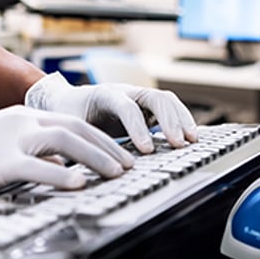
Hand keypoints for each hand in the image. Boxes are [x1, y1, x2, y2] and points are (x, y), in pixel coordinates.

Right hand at [0, 106, 133, 198]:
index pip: (72, 121)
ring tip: (115, 173)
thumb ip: (33, 151)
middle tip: (128, 165)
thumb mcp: (3, 144)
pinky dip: (61, 175)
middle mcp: (22, 122)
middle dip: (107, 146)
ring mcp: (11, 139)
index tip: (120, 154)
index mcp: (23, 116)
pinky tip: (79, 184)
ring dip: (95, 157)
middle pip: (76, 127)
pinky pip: (37, 167)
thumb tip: (60, 167)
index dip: (100, 137)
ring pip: (64, 141)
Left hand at [25, 72, 198, 153]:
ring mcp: (138, 97)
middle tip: (179, 144)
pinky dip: (181, 120)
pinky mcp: (146, 107)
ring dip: (181, 118)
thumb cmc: (68, 115)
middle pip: (154, 97)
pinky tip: (190, 138)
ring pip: (166, 100)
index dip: (138, 127)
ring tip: (192, 140)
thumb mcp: (70, 127)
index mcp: (104, 95)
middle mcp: (125, 92)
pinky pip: (169, 108)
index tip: (147, 150)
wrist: (67, 100)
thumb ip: (83, 142)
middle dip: (170, 120)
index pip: (126, 106)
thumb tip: (92, 166)